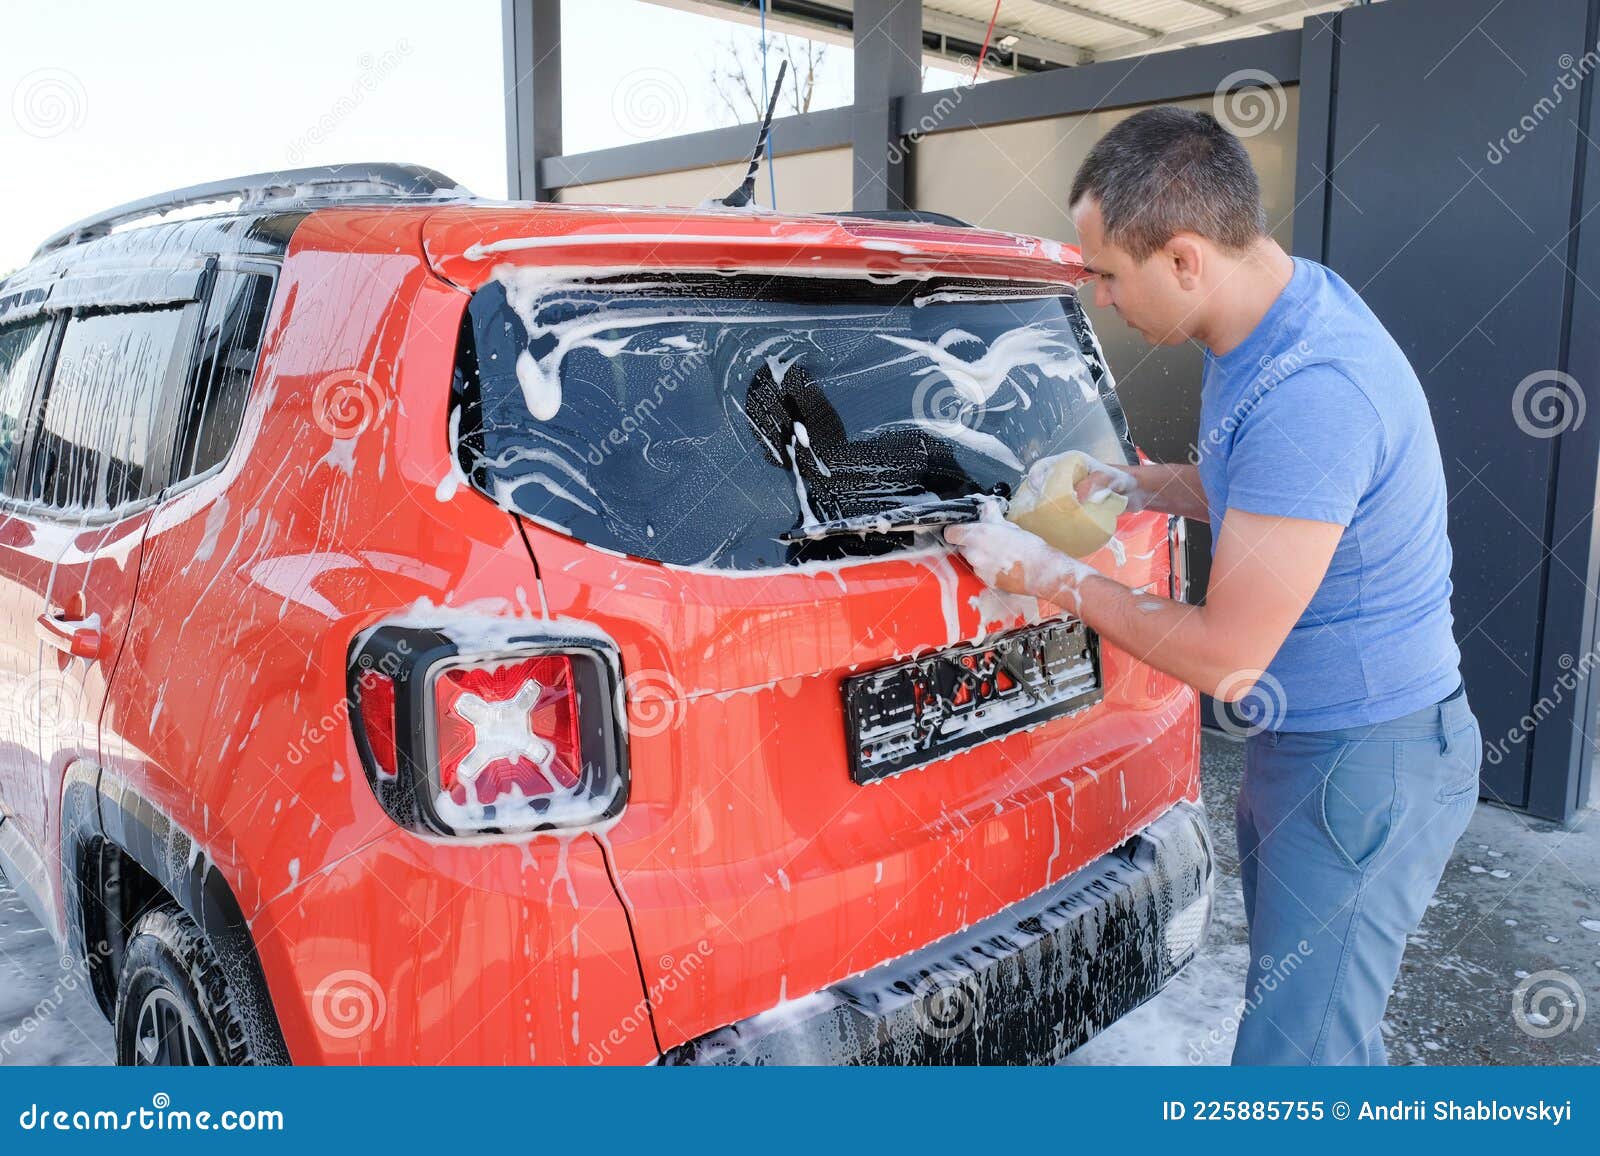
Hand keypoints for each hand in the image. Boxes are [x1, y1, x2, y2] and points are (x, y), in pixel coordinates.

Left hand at [944, 508, 1098, 604]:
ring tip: (997, 553)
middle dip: (969, 543)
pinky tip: (1001, 564)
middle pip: (960, 547)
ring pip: (970, 559)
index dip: (954, 530)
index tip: (961, 529)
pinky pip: (980, 571)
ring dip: (978, 555)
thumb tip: (984, 506)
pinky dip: (987, 567)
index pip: (950, 533)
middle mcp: (974, 553)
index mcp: (978, 535)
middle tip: (985, 540)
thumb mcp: (1009, 525)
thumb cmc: (1028, 547)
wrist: (1041, 572)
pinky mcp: (985, 581)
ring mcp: (978, 569)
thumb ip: (992, 515)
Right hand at [1024, 451, 1146, 511]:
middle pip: (1042, 486)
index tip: (1036, 490)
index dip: (1035, 477)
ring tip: (1041, 522)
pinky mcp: (1076, 507)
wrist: (1137, 493)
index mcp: (1070, 463)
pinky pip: (1062, 512)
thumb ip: (1092, 484)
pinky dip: (1057, 520)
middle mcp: (1066, 477)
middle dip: (1035, 498)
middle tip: (1036, 511)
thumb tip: (1076, 499)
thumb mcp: (1107, 478)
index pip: (1043, 466)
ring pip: (1050, 501)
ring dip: (1045, 511)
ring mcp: (1071, 493)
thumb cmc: (1121, 479)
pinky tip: (1055, 528)